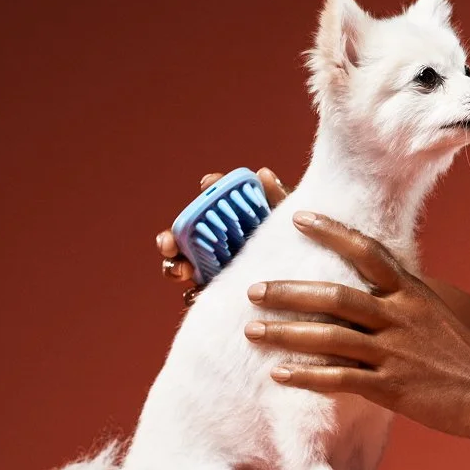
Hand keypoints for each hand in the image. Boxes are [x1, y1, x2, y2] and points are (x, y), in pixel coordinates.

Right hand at [155, 167, 288, 305]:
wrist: (301, 276)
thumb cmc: (292, 242)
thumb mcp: (287, 222)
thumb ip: (277, 198)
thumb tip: (263, 174)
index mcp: (228, 219)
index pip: (212, 199)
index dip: (207, 191)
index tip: (207, 185)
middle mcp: (213, 242)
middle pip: (182, 237)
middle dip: (170, 238)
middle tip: (168, 243)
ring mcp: (212, 269)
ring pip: (181, 266)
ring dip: (174, 266)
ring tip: (181, 270)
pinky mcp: (216, 293)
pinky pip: (196, 295)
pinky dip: (192, 295)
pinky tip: (196, 294)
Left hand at [243, 212, 469, 438]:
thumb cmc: (462, 353)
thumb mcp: (433, 311)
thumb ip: (398, 295)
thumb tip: (365, 281)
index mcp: (411, 292)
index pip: (367, 252)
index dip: (331, 232)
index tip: (298, 216)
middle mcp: (399, 316)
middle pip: (335, 296)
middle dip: (289, 292)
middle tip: (252, 288)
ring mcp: (394, 352)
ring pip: (329, 337)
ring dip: (285, 333)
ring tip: (251, 330)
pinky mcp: (391, 387)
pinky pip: (339, 379)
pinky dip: (306, 376)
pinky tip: (278, 374)